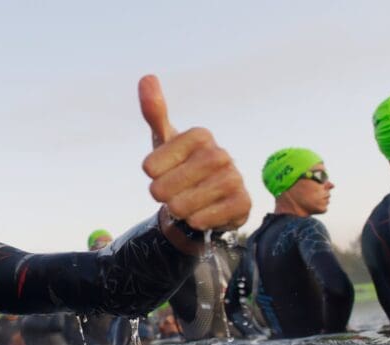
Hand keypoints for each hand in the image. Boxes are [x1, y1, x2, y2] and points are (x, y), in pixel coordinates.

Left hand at [139, 75, 249, 232]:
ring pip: (183, 206)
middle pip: (164, 188)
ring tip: (185, 203)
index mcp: (199, 136)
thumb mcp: (164, 141)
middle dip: (162, 196)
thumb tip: (147, 77)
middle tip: (171, 193)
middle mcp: (219, 154)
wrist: (206, 201)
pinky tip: (200, 214)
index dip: (152, 175)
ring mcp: (234, 178)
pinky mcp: (242, 203)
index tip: (161, 171)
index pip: (151, 166)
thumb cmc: (180, 167)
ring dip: (177, 210)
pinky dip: (196, 221)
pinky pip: (204, 219)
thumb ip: (154, 112)